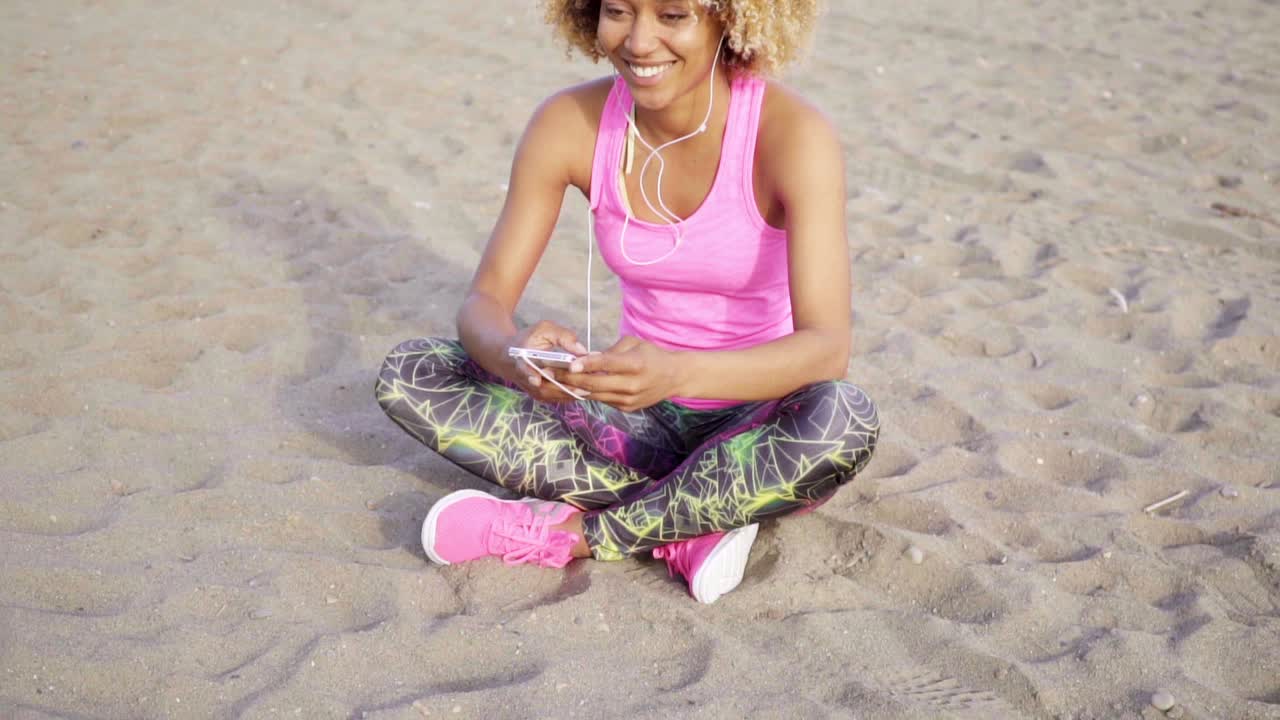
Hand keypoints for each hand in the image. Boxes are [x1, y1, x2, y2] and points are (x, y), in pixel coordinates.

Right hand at [508, 320, 588, 402]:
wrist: (511, 357)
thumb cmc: (530, 340)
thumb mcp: (544, 330)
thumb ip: (563, 336)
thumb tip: (582, 350)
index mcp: (521, 359)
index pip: (524, 369)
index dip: (529, 375)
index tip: (536, 379)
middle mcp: (526, 378)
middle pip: (544, 387)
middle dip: (564, 387)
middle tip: (585, 387)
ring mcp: (533, 390)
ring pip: (552, 395)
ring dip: (571, 393)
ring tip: (590, 388)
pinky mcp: (540, 396)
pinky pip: (557, 398)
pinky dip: (571, 394)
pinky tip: (586, 389)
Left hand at [564, 336, 682, 411]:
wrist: (674, 377)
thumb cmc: (651, 355)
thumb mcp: (633, 344)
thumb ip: (609, 351)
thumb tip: (585, 358)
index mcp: (636, 364)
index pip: (607, 363)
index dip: (588, 364)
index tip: (570, 364)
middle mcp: (632, 384)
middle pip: (596, 383)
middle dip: (571, 379)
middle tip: (551, 373)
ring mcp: (629, 399)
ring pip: (595, 395)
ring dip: (574, 389)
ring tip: (556, 382)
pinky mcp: (627, 408)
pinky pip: (602, 400)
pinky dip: (588, 394)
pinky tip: (574, 388)